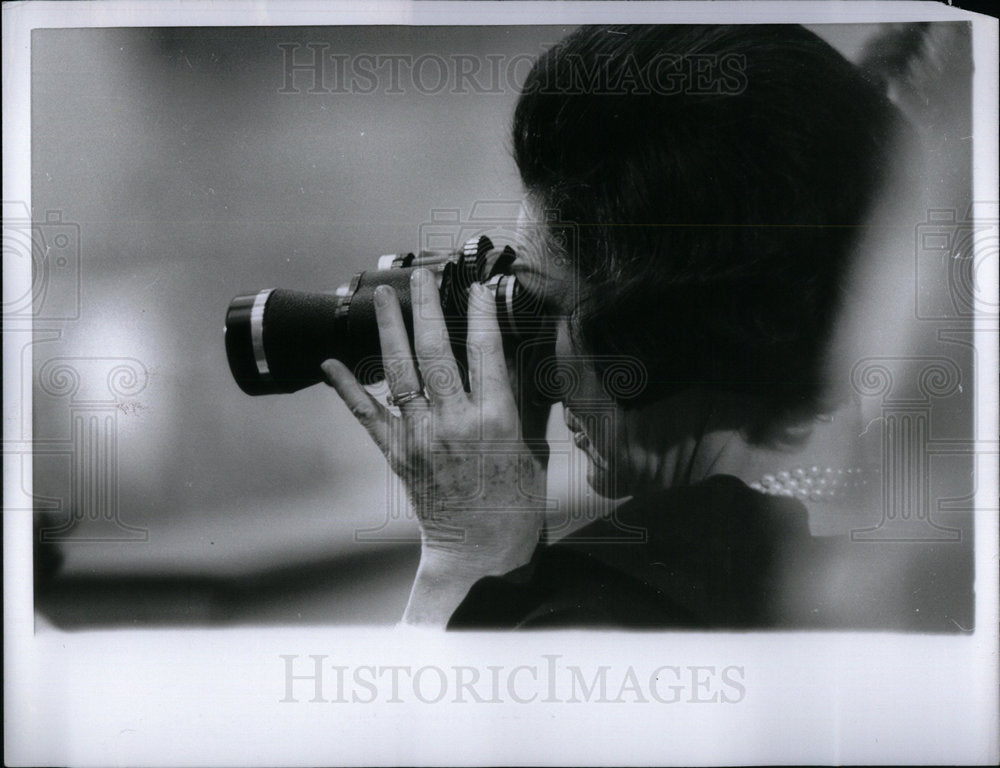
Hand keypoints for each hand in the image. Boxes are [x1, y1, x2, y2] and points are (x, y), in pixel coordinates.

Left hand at [321, 268, 545, 625]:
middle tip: (422, 274)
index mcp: (495, 421)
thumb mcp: (532, 451)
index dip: (481, 313)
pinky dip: (348, 388)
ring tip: (384, 296)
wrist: (478, 554)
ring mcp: (420, 438)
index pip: (487, 352)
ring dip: (390, 330)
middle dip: (428, 307)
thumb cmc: (514, 505)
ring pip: (400, 373)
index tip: (477, 287)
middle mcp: (454, 423)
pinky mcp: (397, 455)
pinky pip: (367, 415)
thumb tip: (514, 360)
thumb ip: (521, 404)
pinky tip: (332, 363)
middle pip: (437, 352)